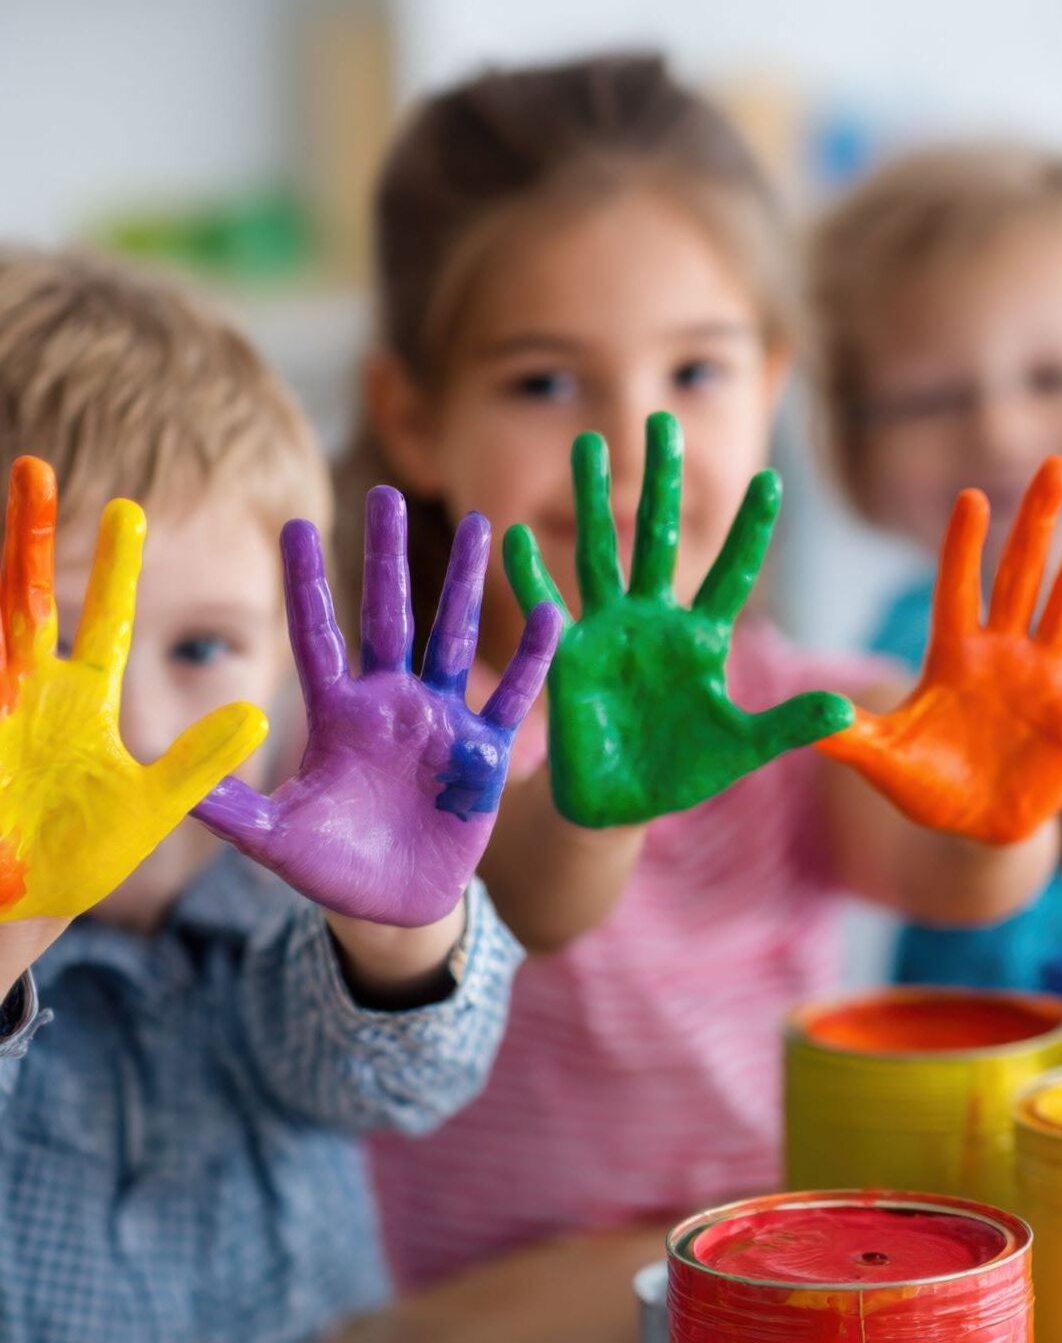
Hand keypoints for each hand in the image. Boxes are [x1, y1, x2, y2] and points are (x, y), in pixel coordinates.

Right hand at [0, 458, 265, 921]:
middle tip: (35, 464)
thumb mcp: (149, 807)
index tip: (129, 507)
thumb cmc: (76, 856)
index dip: (114, 565)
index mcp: (79, 700)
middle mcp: (26, 689)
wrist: (11, 908)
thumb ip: (198, 763)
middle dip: (31, 533)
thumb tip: (260, 714)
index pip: (105, 618)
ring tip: (8, 497)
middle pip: (26, 594)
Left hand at [194, 489, 559, 926]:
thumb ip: (232, 810)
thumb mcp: (275, 839)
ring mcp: (442, 722)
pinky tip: (549, 612)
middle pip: (390, 615)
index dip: (308, 583)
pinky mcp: (484, 754)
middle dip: (388, 556)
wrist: (394, 905)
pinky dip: (533, 659)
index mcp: (338, 715)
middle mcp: (391, 703)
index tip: (296, 525)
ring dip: (464, 585)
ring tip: (478, 525)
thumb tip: (176, 782)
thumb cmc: (329, 868)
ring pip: (454, 637)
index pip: (318, 635)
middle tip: (386, 493)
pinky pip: (513, 697)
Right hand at [506, 416, 852, 826]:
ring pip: (600, 552)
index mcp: (701, 637)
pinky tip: (509, 534)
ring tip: (588, 444)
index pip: (733, 572)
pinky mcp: (567, 657)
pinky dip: (527, 575)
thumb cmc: (683, 772)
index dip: (750, 530)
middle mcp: (654, 621)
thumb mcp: (741, 749)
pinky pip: (543, 607)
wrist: (622, 804)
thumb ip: (787, 727)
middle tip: (662, 421)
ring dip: (593, 499)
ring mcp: (608, 632)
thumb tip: (844, 711)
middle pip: (659, 536)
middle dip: (661, 480)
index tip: (773, 479)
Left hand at [817, 456, 1061, 843]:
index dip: (962, 548)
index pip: (956, 589)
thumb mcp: (883, 762)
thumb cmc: (927, 786)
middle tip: (1053, 463)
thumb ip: (849, 738)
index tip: (970, 498)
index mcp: (952, 656)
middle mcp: (1002, 654)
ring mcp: (1045, 679)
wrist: (975, 830)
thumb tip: (807, 719)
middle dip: (1035, 520)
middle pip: (1019, 575)